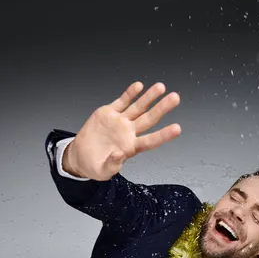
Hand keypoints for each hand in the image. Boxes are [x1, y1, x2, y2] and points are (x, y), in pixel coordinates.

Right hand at [63, 81, 180, 180]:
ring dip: (149, 97)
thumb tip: (120, 155)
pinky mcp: (109, 113)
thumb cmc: (95, 166)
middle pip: (149, 119)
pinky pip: (122, 101)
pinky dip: (130, 93)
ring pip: (138, 107)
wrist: (81, 156)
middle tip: (175, 98)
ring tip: (160, 87)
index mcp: (131, 148)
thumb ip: (112, 165)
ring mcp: (120, 121)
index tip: (177, 128)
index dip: (164, 135)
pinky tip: (138, 86)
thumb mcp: (103, 171)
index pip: (151, 140)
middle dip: (162, 108)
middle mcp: (129, 133)